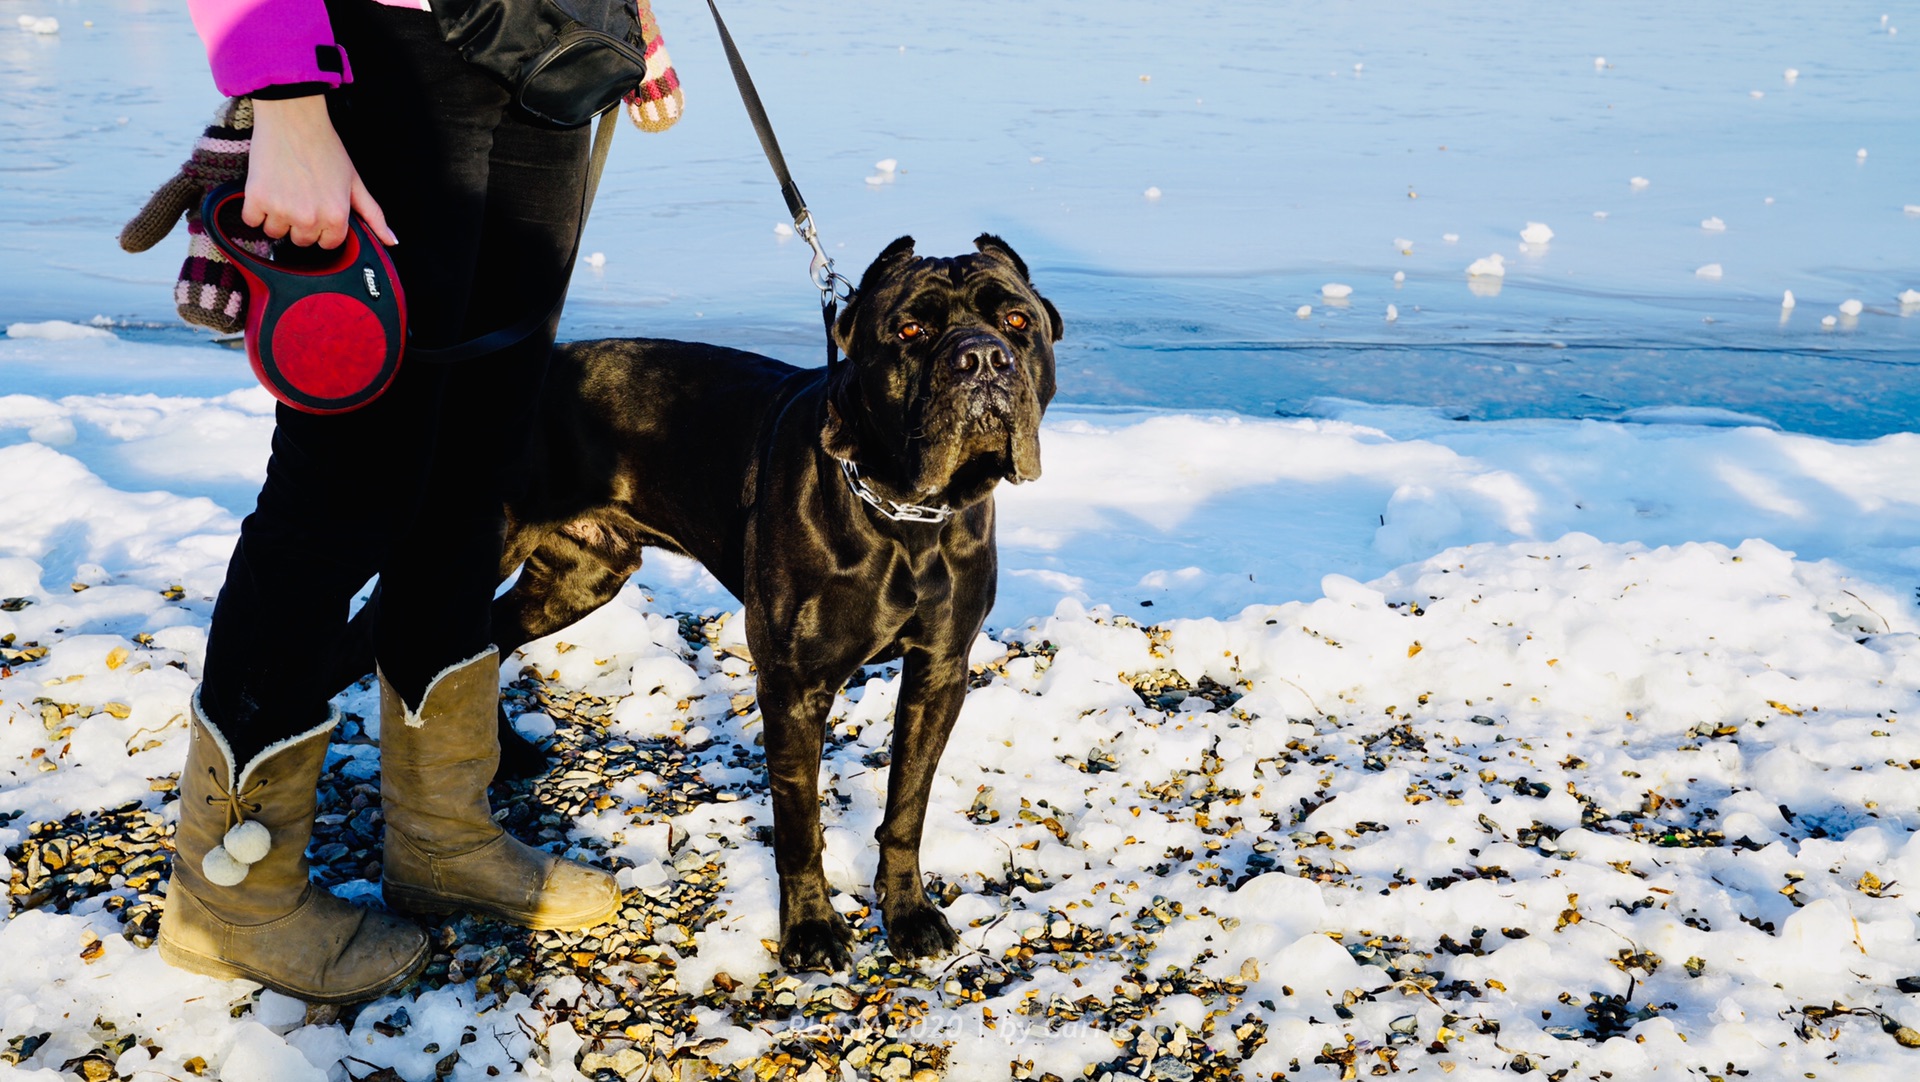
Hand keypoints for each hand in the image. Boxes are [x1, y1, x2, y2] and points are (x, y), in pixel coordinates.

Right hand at [245, 96, 397, 248]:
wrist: (294, 119)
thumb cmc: (326, 148)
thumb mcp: (355, 182)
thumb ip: (373, 215)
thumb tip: (391, 241)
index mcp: (335, 216)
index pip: (328, 244)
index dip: (323, 228)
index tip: (318, 210)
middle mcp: (309, 218)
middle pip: (300, 241)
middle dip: (300, 223)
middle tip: (300, 195)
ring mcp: (281, 210)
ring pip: (275, 232)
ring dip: (277, 217)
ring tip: (283, 190)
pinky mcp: (256, 199)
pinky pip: (251, 221)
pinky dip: (255, 209)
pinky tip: (266, 189)